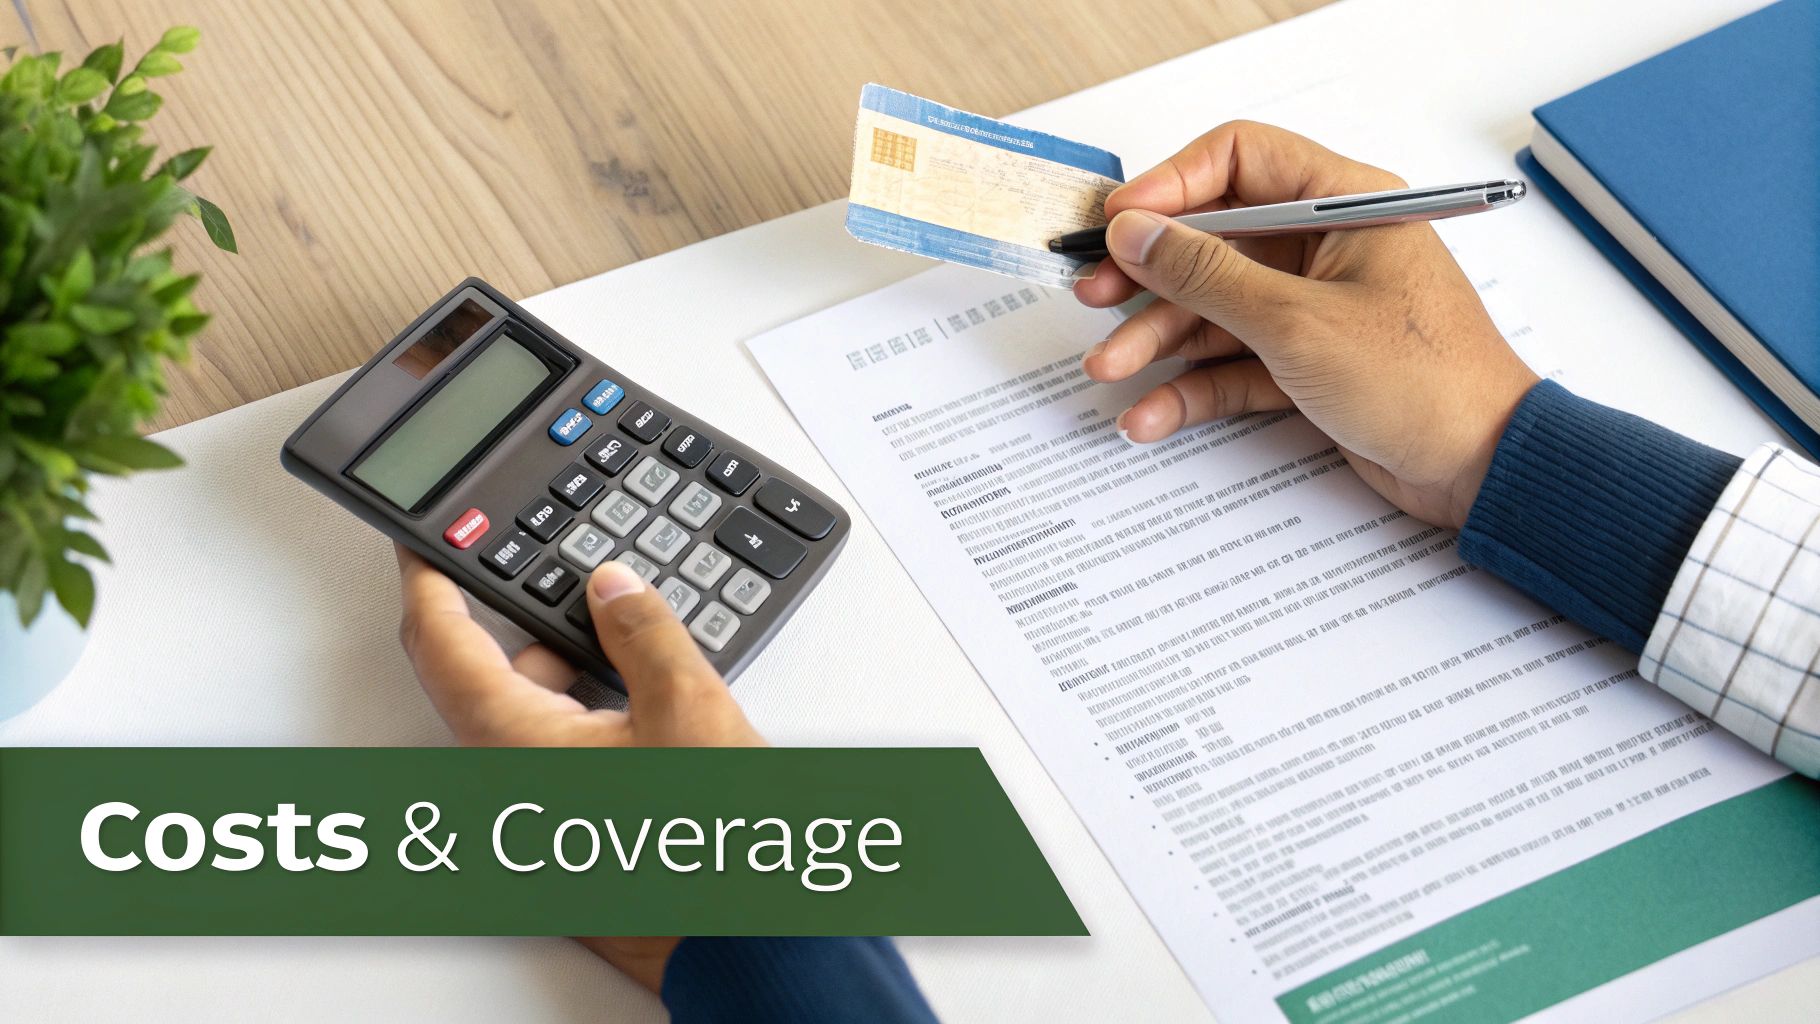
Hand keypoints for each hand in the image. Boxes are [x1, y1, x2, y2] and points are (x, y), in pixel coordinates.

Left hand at [394, 546, 764, 991]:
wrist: (737, 936)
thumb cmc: (707, 847)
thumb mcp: (687, 706)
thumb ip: (642, 631)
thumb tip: (612, 587)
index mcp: (512, 742)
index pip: (438, 643)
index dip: (429, 582)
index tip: (425, 548)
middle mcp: (507, 782)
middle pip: (489, 676)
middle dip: (533, 625)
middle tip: (570, 583)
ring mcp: (532, 816)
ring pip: (530, 718)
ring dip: (571, 674)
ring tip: (634, 645)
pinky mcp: (564, 837)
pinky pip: (556, 756)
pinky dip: (586, 717)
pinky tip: (645, 706)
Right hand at [1073, 121, 1538, 527]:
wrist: (1482, 468)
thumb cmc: (1425, 382)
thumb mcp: (1297, 322)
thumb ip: (1207, 275)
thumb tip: (1138, 233)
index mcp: (1344, 204)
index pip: (1240, 160)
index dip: (1171, 185)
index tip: (1119, 222)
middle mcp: (1326, 247)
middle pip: (1214, 241)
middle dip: (1151, 275)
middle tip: (1095, 297)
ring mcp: (1314, 308)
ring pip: (1215, 309)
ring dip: (1159, 341)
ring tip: (1110, 370)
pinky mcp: (1306, 365)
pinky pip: (1232, 364)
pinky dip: (1191, 388)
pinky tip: (1151, 413)